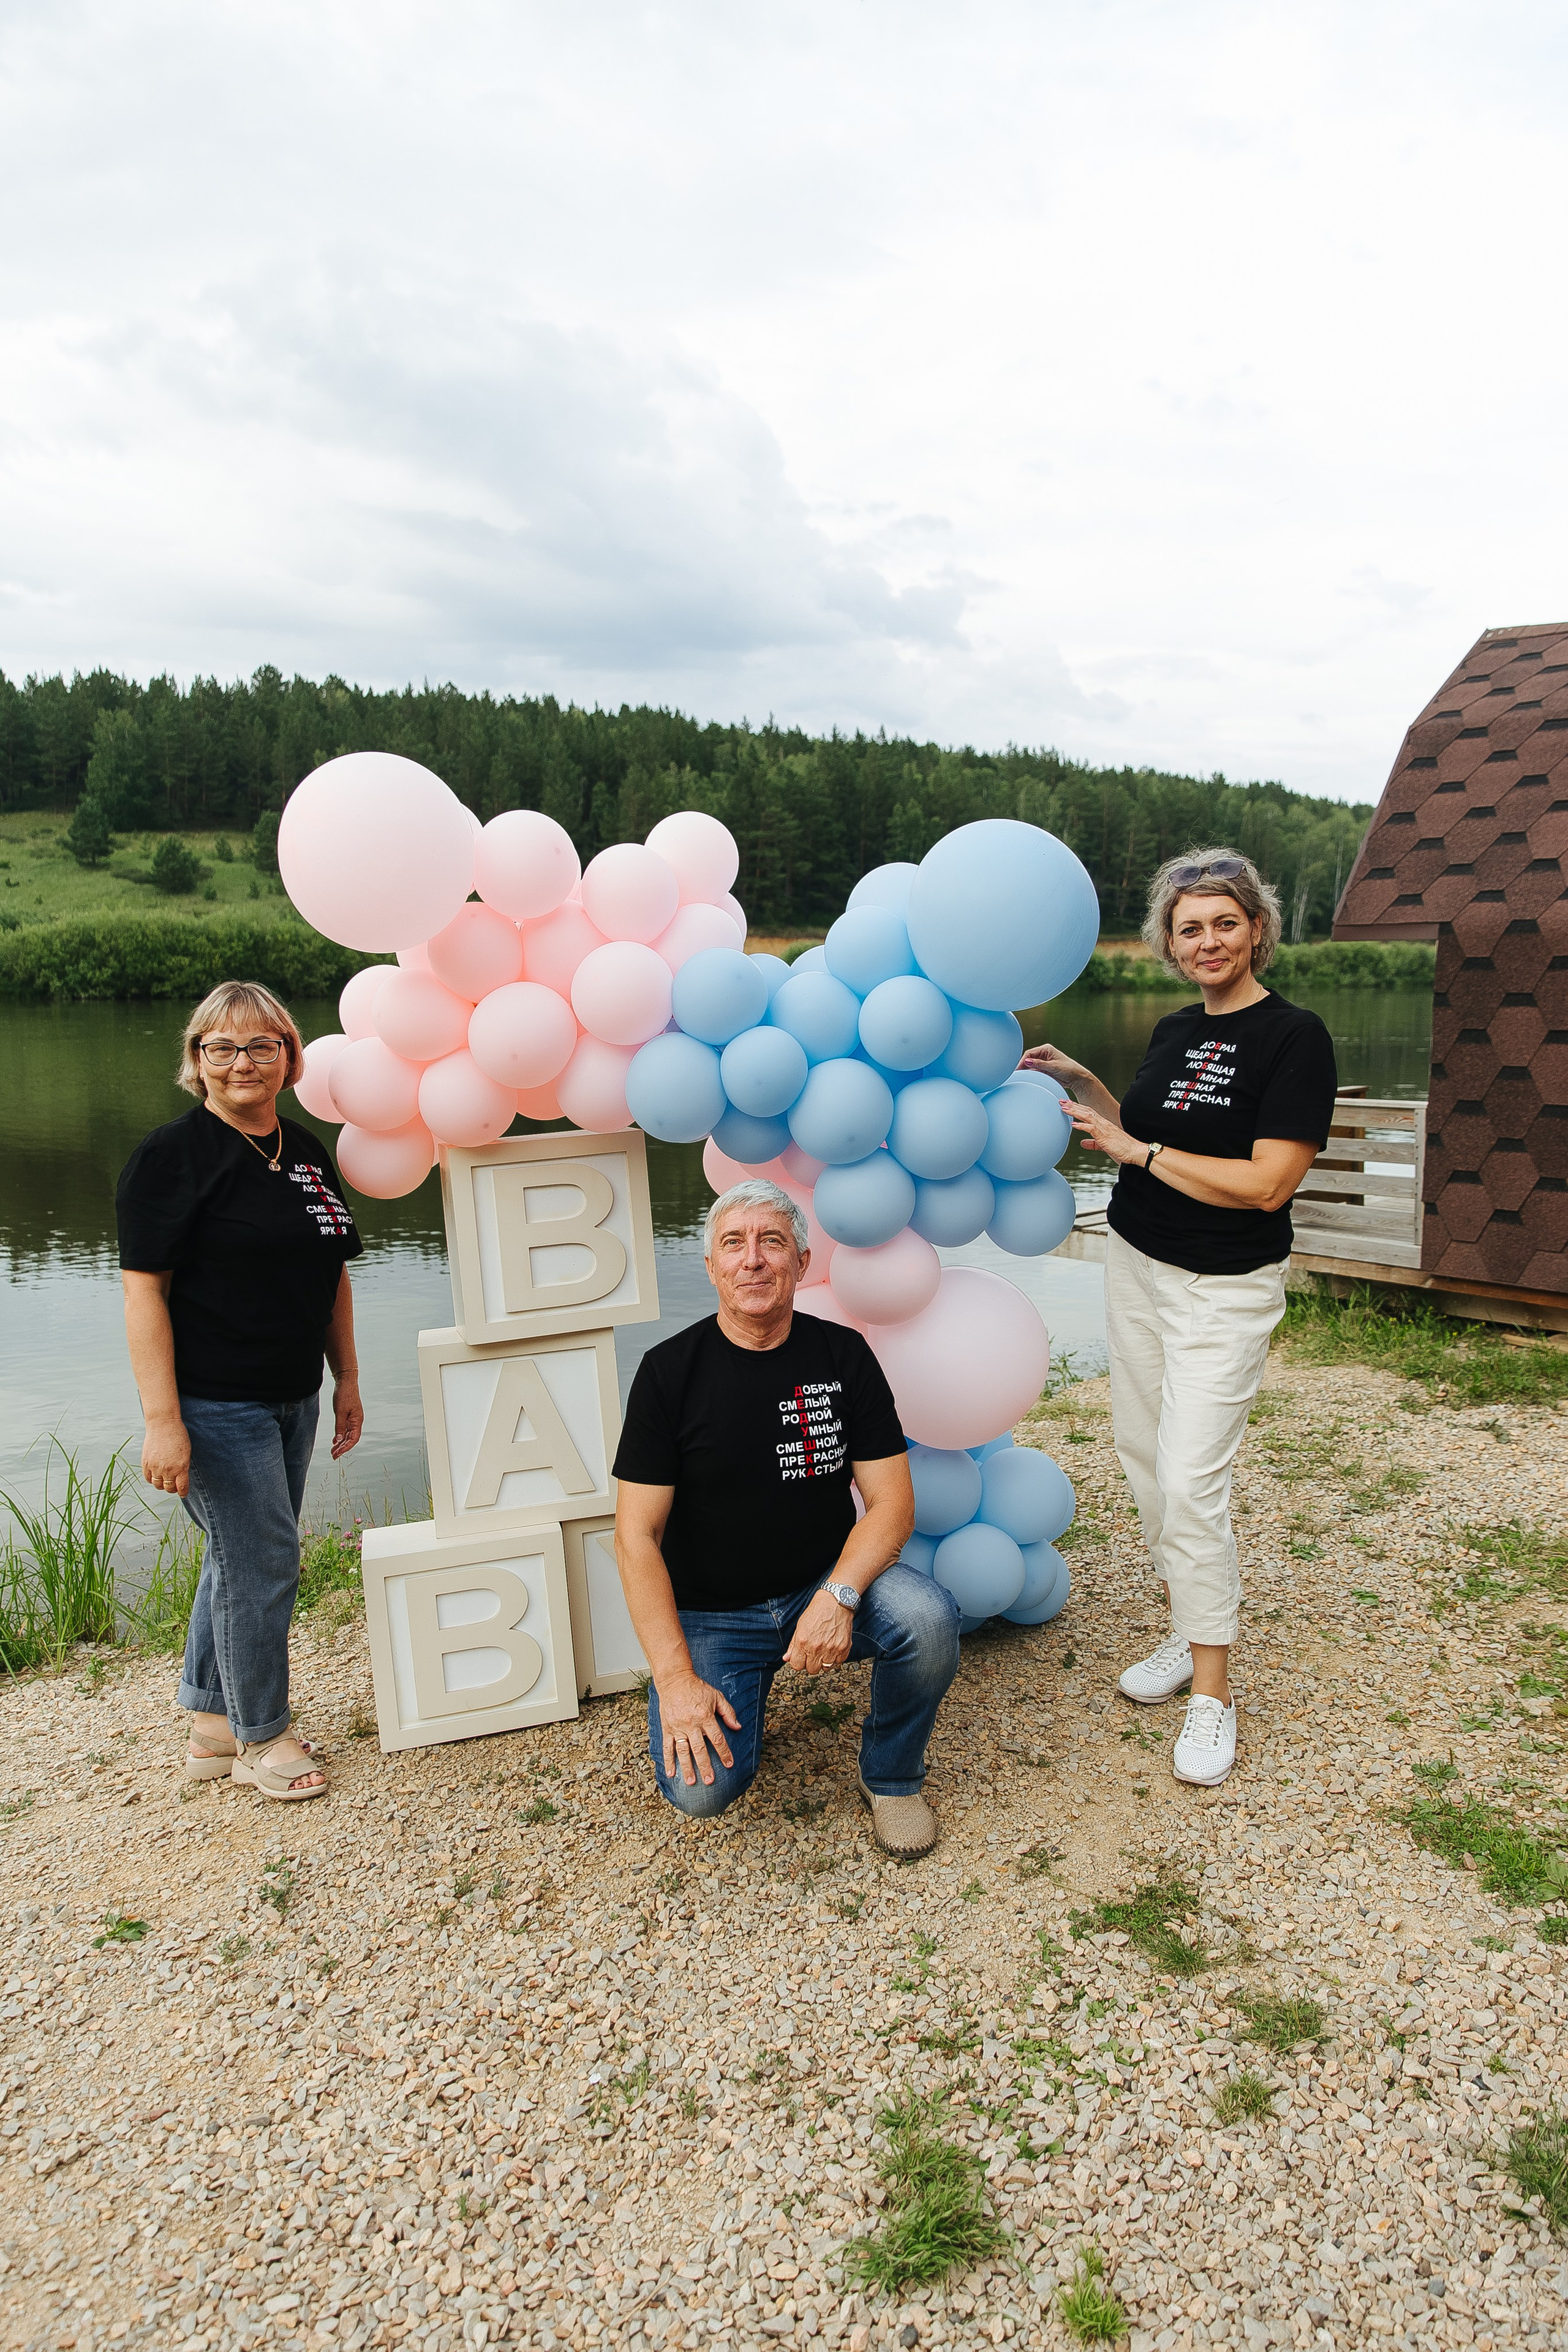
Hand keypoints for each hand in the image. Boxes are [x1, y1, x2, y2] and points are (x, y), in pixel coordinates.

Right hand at [141, 1414, 190, 1496]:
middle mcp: (168, 1469)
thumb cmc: (178, 1436)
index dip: (182, 1492)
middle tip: (174, 1485)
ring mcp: (156, 1467)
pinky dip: (152, 1479)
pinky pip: (148, 1478)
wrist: (163, 1424)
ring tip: (165, 1479)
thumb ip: (184, 1467)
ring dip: (162, 1484)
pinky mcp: (146, 1463)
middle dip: (172, 1488)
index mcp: (181, 1467)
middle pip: (169, 1488)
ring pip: (158, 1485)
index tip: (183, 1492)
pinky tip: (156, 1474)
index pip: (182, 1488)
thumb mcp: (186, 1452)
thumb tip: (181, 1480)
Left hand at [331, 1371, 364, 1459]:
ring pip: (348, 1435)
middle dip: (342, 1448)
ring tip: (333, 1450)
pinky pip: (345, 1429)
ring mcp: (353, 1418)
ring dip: (341, 1443)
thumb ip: (340, 1426)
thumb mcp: (340, 1412)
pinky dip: (340, 1435)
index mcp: (357, 1421)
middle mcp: (357, 1421)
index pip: (353, 1439)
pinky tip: (335, 1440)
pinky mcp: (348, 1415)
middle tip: (333, 1456)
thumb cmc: (344, 1395)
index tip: (337, 1454)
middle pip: (351, 1439)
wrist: (346, 1381)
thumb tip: (339, 1440)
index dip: (345, 1448)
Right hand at [657, 1669, 740, 1786]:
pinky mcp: (667, 1728)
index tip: (729, 1764)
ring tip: (691, 1782)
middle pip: (699, 1749)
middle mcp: (691, 1724)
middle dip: (705, 1766)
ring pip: (683, 1751)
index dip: (724, 1752)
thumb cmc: (697, 1688)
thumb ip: (728, 1712)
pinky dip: (668, 1760)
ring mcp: (677, 1727)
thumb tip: (738, 1727)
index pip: (717, 1738)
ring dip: (687, 1767)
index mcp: (705, 1716)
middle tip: (710, 1780)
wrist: (675, 1680)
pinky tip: (671, 1773)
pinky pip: (667, 1746)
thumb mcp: (717, 1696)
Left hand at [784, 1588, 854, 1674]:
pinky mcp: (843, 1648)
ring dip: (824, 1661)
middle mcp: (816, 1647)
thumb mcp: (800, 1626)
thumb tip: (787, 1658)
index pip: (796, 1665)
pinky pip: (838, 1662)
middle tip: (814, 1653)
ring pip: (825, 1668)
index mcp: (803, 1642)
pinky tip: (833, 1646)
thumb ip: (793, 1645)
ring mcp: (831, 1649)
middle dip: (811, 1663)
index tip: (802, 1657)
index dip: (799, 1661)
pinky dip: (836, 1657)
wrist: (835, 1601)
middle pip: (811, 1669)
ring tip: (824, 1649)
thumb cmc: (817, 1611)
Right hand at [1020, 1041, 1087, 1086]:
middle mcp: (1044, 1054)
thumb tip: (1027, 1061)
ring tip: (1021, 1077)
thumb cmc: (1069, 1069)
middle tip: (1017, 1073)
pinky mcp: (1044, 1069)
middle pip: (1028, 1059)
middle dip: (1023, 1066)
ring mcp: (1043, 1062)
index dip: (1023, 1061)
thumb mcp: (1053, 1067)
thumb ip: (1039, 1064)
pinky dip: (1031, 1074)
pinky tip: (1027, 1078)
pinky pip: (1034, 1071)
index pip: (1030, 1053)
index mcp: (1046, 1049)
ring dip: (1026, 1071)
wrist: (1076, 1078)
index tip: (1018, 1068)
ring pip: (1030, 1066)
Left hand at [1066, 1101, 1146, 1165]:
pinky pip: (1092, 1128)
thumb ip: (1093, 1143)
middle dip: (1073, 1105)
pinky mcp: (1105, 1135)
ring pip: (1087, 1116)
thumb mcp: (1104, 1145)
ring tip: (1064, 1108)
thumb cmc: (1122, 1148)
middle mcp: (1104, 1123)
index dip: (1077, 1108)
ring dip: (1075, 1111)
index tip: (1067, 1105)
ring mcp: (1104, 1128)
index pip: (1089, 1112)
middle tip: (1061, 1101)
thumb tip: (1083, 1143)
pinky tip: (1074, 1124)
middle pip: (1086, 1110)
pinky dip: (1082, 1126)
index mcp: (1104, 1124)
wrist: (1135, 1151)